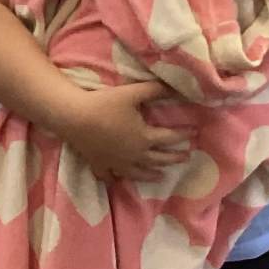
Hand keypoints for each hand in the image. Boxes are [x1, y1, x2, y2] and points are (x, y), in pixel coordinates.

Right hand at [59, 82, 189, 181]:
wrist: (73, 117)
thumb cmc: (104, 104)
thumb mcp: (132, 93)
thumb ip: (155, 90)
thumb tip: (175, 88)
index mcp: (144, 137)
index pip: (170, 138)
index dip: (183, 135)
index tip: (194, 134)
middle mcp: (134, 154)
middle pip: (158, 159)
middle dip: (173, 158)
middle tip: (185, 158)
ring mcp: (116, 162)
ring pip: (138, 172)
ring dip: (151, 175)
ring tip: (160, 176)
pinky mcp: (99, 164)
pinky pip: (109, 176)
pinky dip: (115, 179)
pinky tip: (118, 179)